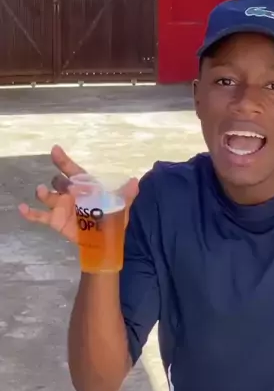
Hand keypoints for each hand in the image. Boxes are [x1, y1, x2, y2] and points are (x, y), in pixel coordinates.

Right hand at [19, 145, 138, 244]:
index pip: (72, 169)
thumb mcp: (122, 205)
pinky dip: (29, 213)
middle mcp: (70, 193)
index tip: (55, 150)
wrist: (106, 241)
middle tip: (67, 187)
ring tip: (43, 191)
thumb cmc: (113, 218)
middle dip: (60, 181)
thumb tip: (135, 182)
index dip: (63, 160)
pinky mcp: (55, 221)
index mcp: (85, 186)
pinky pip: (39, 216)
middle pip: (59, 181)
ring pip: (48, 196)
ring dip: (44, 193)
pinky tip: (22, 209)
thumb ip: (127, 194)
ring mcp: (61, 206)